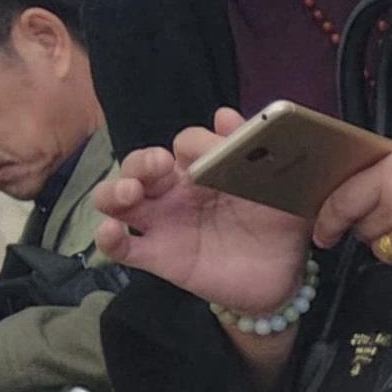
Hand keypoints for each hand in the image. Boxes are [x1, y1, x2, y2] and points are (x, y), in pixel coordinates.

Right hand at [94, 115, 309, 312]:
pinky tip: (110, 231)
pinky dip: (107, 238)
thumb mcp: (278, 183)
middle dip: (142, 161)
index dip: (196, 144)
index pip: (185, 144)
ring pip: (117, 200)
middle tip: (160, 164)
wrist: (285, 275)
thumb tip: (224, 116)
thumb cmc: (279, 222)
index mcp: (203, 168)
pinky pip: (121, 248)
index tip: (215, 153)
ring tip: (129, 193)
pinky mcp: (158, 257)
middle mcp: (175, 191)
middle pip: (139, 165)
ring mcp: (162, 223)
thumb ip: (255, 149)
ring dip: (114, 190)